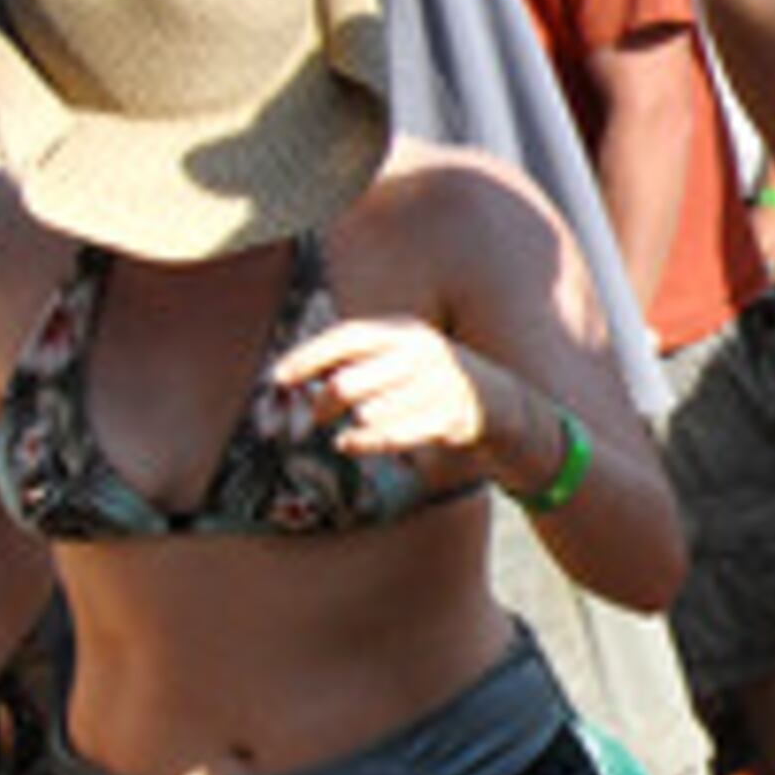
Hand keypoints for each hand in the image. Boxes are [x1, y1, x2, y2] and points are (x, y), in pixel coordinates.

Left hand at [270, 317, 505, 470]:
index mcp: (407, 330)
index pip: (349, 336)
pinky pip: (388, 437)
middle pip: (349, 382)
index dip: (310, 356)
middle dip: (322, 403)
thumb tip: (295, 373)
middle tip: (314, 414)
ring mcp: (438, 387)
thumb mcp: (400, 354)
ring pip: (367, 413)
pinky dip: (360, 443)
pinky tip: (348, 443)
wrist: (497, 400)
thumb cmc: (429, 377)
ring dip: (350, 424)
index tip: (278, 376)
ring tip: (349, 428)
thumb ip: (356, 359)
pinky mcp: (448, 420)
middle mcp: (424, 354)